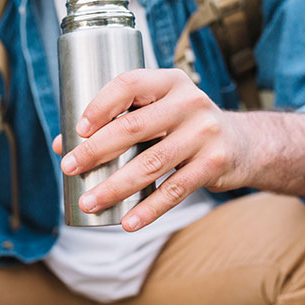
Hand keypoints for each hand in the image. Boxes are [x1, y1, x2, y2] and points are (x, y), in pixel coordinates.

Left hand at [52, 68, 249, 231]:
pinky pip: (174, 190)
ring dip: (115, 186)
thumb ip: (116, 122)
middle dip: (96, 150)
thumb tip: (62, 145)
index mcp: (169, 82)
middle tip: (69, 168)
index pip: (129, 84)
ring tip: (89, 201)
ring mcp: (204, 133)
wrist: (243, 143)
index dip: (100, 105)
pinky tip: (127, 222)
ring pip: (151, 163)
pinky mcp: (214, 164)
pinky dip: (148, 209)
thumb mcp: (157, 112)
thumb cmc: (182, 126)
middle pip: (134, 127)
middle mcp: (189, 102)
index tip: (77, 130)